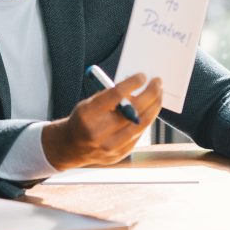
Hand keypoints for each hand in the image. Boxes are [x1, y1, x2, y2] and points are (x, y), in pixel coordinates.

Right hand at [41, 73, 161, 169]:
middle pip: (133, 110)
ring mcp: (110, 146)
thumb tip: (136, 85)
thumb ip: (110, 96)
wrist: (71, 147)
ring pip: (141, 124)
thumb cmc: (82, 120)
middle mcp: (98, 132)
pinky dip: (146, 120)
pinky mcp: (120, 154)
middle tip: (157, 83)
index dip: (132, 83)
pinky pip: (139, 134)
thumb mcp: (88, 103)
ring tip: (158, 95)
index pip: (115, 95)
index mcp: (87, 115)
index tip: (142, 76)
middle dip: (150, 94)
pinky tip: (149, 110)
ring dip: (154, 107)